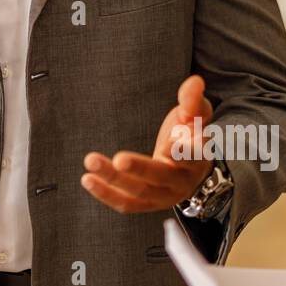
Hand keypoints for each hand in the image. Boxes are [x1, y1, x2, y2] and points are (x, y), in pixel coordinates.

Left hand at [81, 74, 213, 212]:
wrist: (191, 166)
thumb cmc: (190, 132)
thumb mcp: (195, 113)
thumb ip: (192, 98)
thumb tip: (195, 81)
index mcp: (198, 156)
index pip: (193, 155)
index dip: (184, 151)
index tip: (173, 140)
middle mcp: (183, 180)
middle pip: (161, 177)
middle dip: (140, 168)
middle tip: (119, 159)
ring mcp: (165, 195)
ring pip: (140, 192)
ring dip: (113, 180)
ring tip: (91, 161)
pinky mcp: (148, 203)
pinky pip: (127, 204)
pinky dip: (107, 194)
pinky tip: (87, 180)